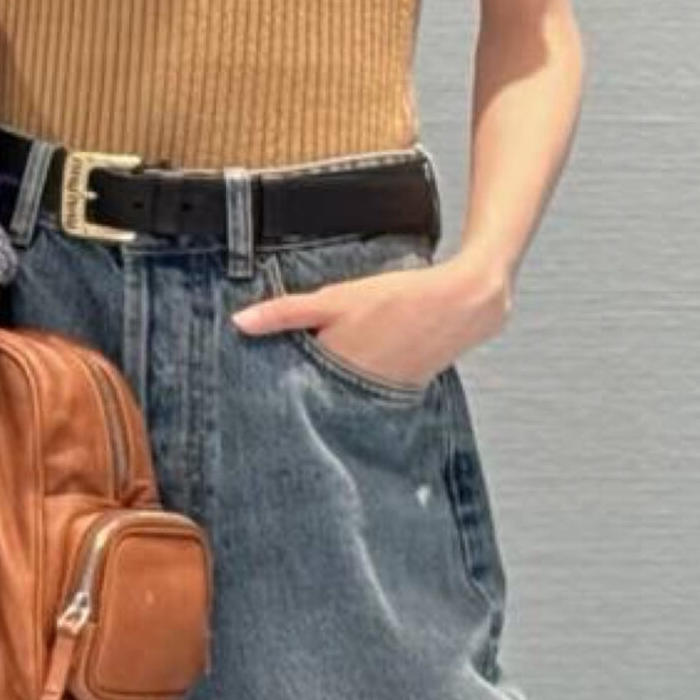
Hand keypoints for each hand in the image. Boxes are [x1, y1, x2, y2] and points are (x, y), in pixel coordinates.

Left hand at [232, 251, 512, 390]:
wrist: (461, 303)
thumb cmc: (397, 298)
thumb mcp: (335, 300)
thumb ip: (286, 313)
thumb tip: (239, 323)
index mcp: (334, 374)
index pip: (289, 393)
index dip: (269, 389)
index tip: (249, 390)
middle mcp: (354, 396)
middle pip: (313, 401)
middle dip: (296, 395)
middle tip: (270, 389)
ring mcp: (377, 400)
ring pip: (338, 401)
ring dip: (324, 394)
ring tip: (310, 381)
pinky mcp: (395, 397)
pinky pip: (362, 399)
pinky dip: (351, 391)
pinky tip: (348, 377)